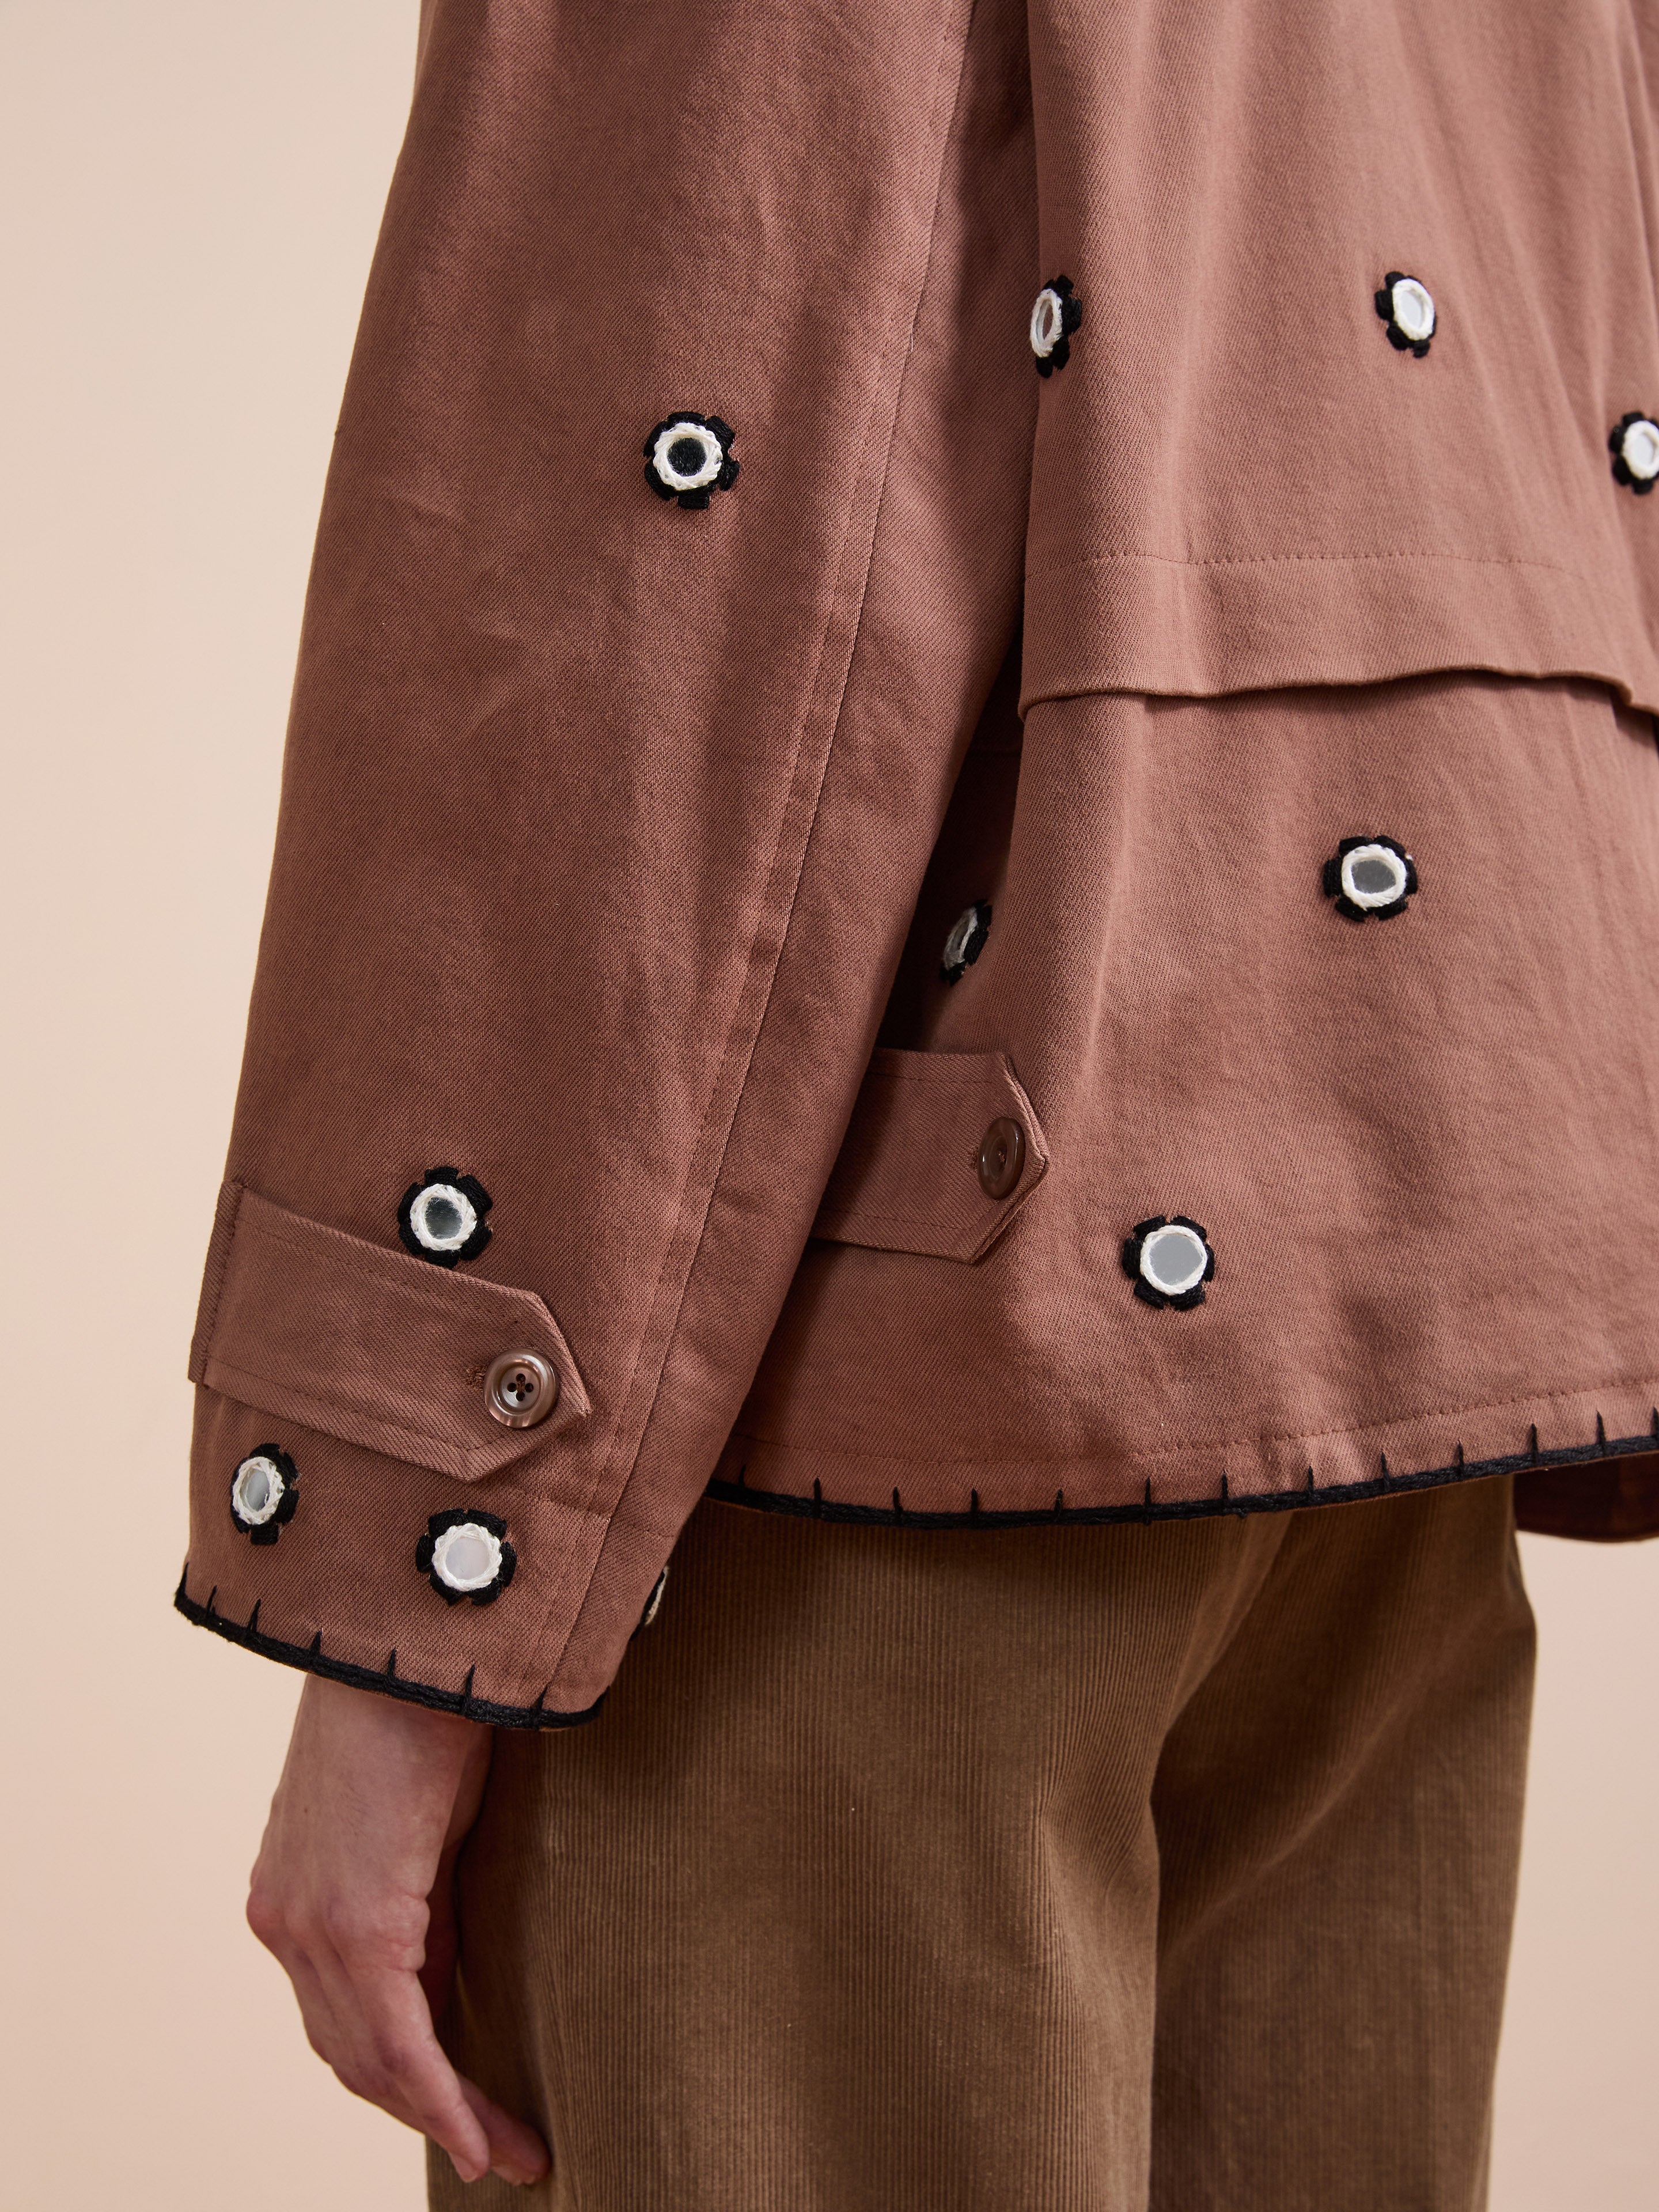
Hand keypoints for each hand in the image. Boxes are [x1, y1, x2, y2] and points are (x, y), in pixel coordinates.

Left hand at [246, 1674, 549, 2186]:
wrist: (413, 1642)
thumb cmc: (429, 1706)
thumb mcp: (425, 1820)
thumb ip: (424, 1897)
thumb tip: (448, 1967)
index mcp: (293, 1893)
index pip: (342, 2016)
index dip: (406, 2076)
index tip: (468, 2117)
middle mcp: (285, 1922)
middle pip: (353, 2053)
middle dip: (427, 2110)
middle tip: (501, 2147)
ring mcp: (309, 1927)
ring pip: (374, 2059)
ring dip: (444, 2114)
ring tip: (509, 2149)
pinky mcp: (352, 1925)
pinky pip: (398, 2040)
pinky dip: (440, 2097)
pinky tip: (481, 2135)